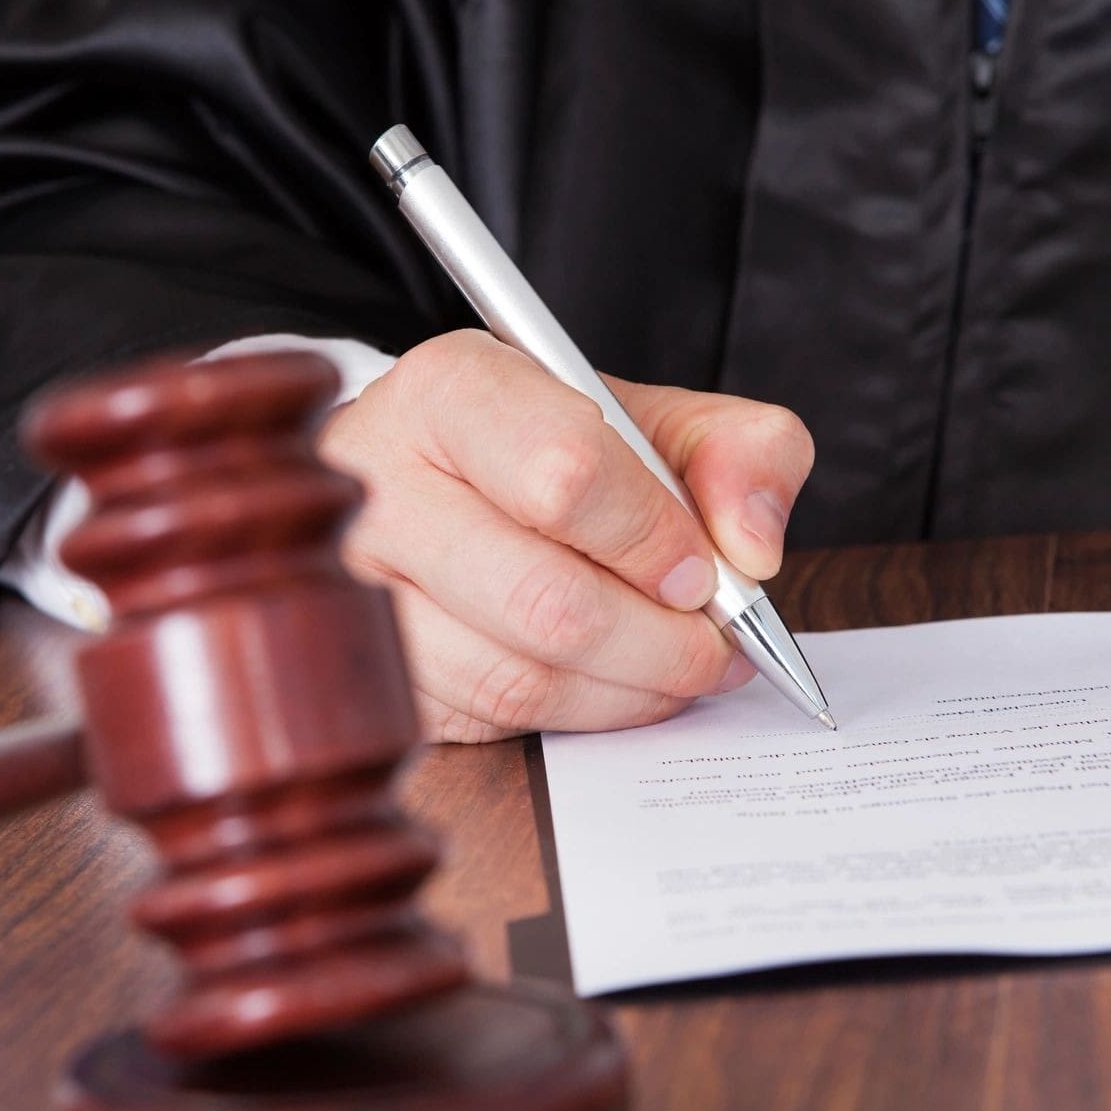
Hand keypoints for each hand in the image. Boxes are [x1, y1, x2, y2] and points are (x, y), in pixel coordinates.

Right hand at [320, 330, 815, 741]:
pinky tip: (610, 684)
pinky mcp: (375, 668)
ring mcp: (356, 585)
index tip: (703, 571)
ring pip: (517, 677)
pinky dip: (576, 715)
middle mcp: (379, 481)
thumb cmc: (555, 450)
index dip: (654, 539)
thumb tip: (753, 549)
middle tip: (713, 644)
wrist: (450, 481)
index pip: (564, 475)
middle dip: (659, 641)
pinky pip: (489, 721)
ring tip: (676, 665)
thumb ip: (739, 449)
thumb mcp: (657, 419)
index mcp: (453, 389)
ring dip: (627, 689)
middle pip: (544, 600)